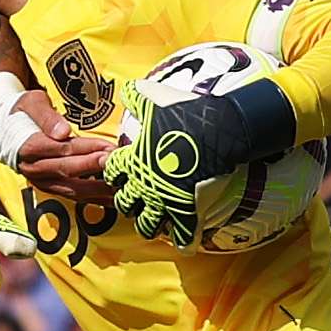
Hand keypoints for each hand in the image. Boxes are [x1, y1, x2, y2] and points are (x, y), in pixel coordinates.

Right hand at [8, 90, 114, 203]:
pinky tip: (115, 197)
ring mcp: (42, 182)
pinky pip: (76, 197)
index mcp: (27, 146)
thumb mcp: (32, 103)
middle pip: (68, 170)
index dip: (85, 149)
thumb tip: (63, 132)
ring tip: (121, 183)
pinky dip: (96, 198)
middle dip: (95, 167)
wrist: (8, 128)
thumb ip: (47, 117)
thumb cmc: (25, 112)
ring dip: (98, 188)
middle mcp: (33, 169)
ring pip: (73, 189)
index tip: (107, 147)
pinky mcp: (52, 189)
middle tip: (118, 163)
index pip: (60, 149)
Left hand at [102, 79, 258, 248]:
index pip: (111, 174)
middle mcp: (143, 184)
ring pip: (146, 226)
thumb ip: (137, 97)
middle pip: (123, 203)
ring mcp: (165, 201)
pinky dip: (183, 240)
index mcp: (132, 160)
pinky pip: (181, 237)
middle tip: (141, 196)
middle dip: (130, 201)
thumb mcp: (156, 100)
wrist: (220, 130)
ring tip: (158, 220)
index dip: (117, 172)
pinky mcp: (188, 212)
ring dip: (150, 223)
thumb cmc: (187, 114)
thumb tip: (128, 91)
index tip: (127, 170)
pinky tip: (185, 238)